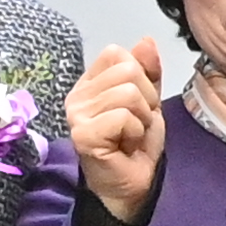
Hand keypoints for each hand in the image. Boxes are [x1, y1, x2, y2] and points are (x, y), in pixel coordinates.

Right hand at [67, 38, 170, 225]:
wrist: (131, 185)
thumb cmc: (135, 145)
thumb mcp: (148, 101)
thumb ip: (148, 71)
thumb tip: (146, 39)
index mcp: (89, 84)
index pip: (117, 53)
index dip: (140, 76)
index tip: (137, 105)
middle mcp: (77, 96)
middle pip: (127, 70)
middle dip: (146, 99)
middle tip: (136, 124)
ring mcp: (76, 115)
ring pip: (129, 93)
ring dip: (142, 118)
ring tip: (130, 135)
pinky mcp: (82, 134)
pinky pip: (123, 116)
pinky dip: (135, 132)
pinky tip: (124, 146)